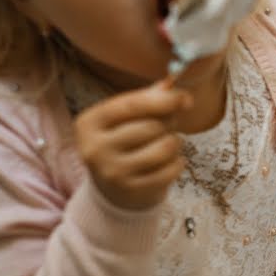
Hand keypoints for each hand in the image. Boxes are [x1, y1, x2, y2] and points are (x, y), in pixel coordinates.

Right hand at [74, 80, 191, 209]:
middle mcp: (95, 148)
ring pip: (164, 147)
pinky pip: (171, 169)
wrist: (114, 189)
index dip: (163, 100)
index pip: (132, 105)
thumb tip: (173, 84)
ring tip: (166, 144)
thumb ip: (148, 97)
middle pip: (151, 126)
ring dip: (174, 142)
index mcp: (89, 122)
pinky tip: (166, 163)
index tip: (186, 98)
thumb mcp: (126, 117)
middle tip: (167, 127)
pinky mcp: (132, 190)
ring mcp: (112, 172)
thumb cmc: (124, 142)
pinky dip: (177, 162)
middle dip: (169, 123)